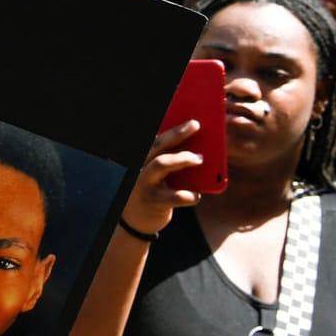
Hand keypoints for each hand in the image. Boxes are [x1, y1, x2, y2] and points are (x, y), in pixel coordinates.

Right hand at [122, 120, 203, 235]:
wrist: (136, 221)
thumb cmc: (154, 190)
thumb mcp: (158, 173)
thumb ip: (171, 159)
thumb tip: (200, 146)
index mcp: (143, 157)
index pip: (154, 137)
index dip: (168, 125)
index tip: (184, 113)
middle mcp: (139, 167)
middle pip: (157, 144)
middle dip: (177, 133)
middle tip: (196, 125)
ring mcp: (143, 183)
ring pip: (161, 164)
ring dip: (182, 158)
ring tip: (200, 158)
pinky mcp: (153, 201)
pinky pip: (173, 195)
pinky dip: (189, 194)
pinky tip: (197, 195)